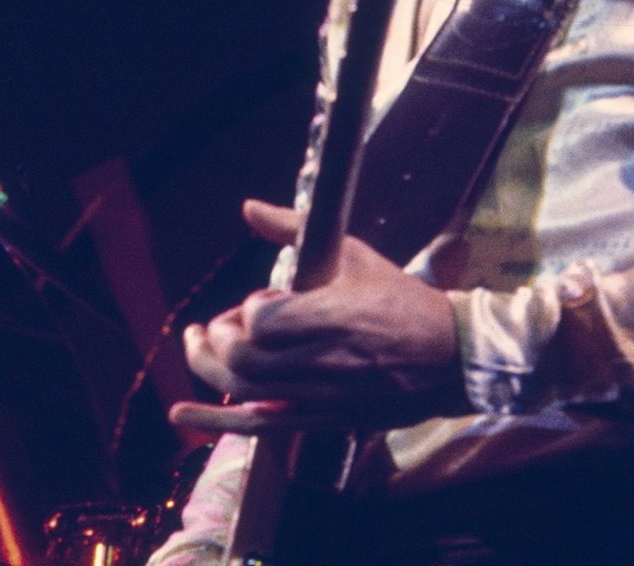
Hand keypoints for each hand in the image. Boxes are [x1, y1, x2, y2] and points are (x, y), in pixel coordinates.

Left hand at [169, 200, 464, 433]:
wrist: (453, 357)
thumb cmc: (402, 300)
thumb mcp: (353, 254)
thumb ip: (295, 228)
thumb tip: (249, 207)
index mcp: (334, 317)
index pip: (263, 321)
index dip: (250, 310)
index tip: (260, 300)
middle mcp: (325, 362)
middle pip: (244, 360)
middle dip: (221, 338)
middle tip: (223, 322)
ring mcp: (323, 396)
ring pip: (245, 391)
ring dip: (209, 367)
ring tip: (199, 345)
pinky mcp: (324, 419)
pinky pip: (261, 426)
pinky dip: (217, 420)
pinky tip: (180, 413)